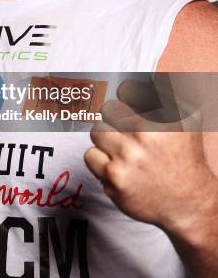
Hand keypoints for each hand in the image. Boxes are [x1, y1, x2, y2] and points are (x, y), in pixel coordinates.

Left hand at [84, 78, 216, 234]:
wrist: (187, 201)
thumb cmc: (184, 156)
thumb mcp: (188, 119)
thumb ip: (168, 93)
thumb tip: (146, 77)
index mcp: (161, 118)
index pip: (126, 89)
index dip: (126, 98)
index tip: (129, 106)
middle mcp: (144, 136)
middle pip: (107, 109)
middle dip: (115, 119)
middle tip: (126, 131)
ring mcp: (127, 158)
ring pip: (96, 131)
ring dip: (106, 139)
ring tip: (123, 148)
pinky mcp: (114, 178)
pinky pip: (90, 156)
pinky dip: (100, 160)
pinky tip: (117, 164)